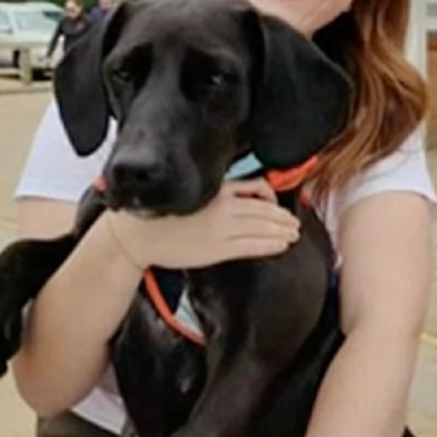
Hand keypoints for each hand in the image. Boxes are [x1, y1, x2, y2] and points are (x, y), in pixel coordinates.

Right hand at [108, 178, 300, 268]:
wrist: (141, 234)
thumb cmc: (162, 214)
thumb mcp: (192, 192)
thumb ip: (217, 192)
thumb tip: (240, 196)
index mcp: (216, 189)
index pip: (255, 188)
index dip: (272, 196)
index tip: (277, 203)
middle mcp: (223, 207)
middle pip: (263, 209)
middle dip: (282, 217)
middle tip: (294, 223)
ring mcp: (221, 229)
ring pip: (261, 228)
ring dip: (281, 231)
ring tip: (292, 234)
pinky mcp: (218, 248)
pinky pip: (251, 246)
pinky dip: (269, 245)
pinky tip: (279, 246)